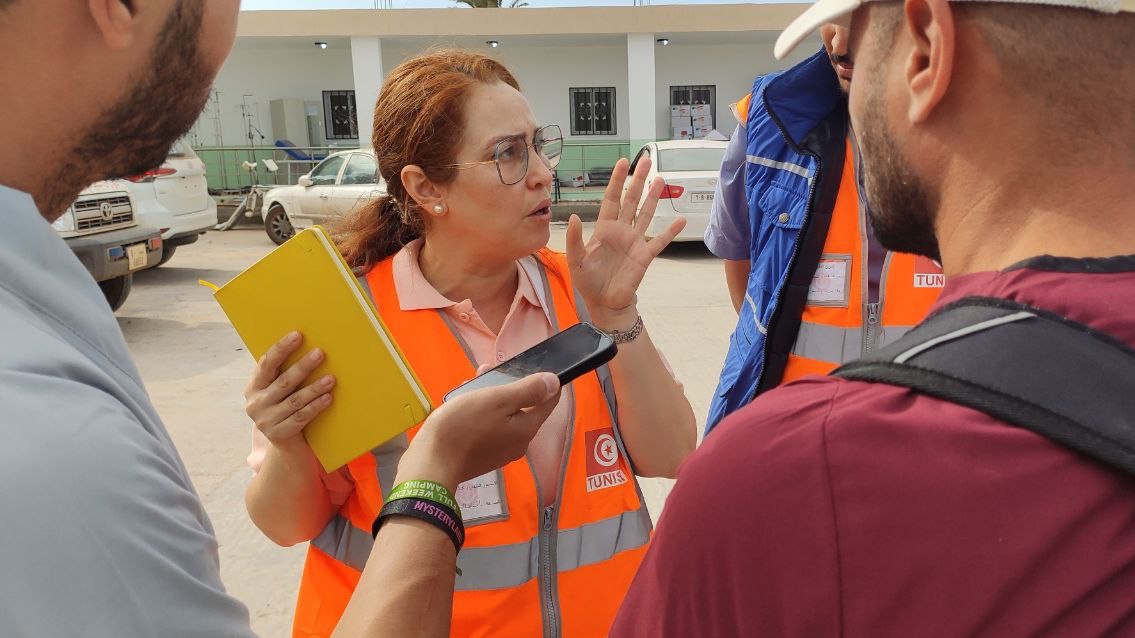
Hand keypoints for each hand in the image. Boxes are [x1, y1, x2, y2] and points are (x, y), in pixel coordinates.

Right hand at [244, 331, 335, 449]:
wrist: (284, 446)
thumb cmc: (284, 408)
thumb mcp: (277, 391)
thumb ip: (283, 374)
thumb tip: (307, 344)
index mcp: (253, 387)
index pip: (267, 364)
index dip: (281, 348)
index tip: (298, 335)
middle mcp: (256, 403)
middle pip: (284, 381)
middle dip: (303, 366)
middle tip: (320, 353)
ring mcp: (266, 421)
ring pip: (295, 400)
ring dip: (314, 388)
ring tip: (331, 378)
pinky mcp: (279, 434)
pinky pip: (302, 417)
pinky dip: (316, 407)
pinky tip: (328, 398)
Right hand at [396, 373, 561, 491]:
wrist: (431, 463)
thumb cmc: (463, 426)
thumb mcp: (496, 399)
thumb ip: (527, 390)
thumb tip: (555, 382)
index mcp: (527, 429)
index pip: (550, 401)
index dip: (544, 381)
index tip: (527, 365)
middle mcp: (519, 443)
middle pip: (523, 407)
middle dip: (508, 385)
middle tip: (486, 371)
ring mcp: (500, 452)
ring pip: (503, 416)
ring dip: (491, 397)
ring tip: (470, 384)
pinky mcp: (482, 456)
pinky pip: (489, 428)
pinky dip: (481, 413)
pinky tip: (463, 404)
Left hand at [566, 157, 685, 325]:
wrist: (604, 303)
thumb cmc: (588, 281)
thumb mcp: (575, 260)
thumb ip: (574, 239)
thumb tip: (573, 217)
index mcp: (604, 228)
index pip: (611, 198)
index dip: (616, 180)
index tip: (623, 162)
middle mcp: (621, 230)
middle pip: (631, 200)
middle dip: (638, 180)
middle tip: (647, 160)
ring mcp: (634, 241)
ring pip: (646, 214)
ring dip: (654, 197)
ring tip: (661, 179)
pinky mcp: (645, 256)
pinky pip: (660, 241)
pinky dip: (670, 231)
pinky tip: (680, 221)